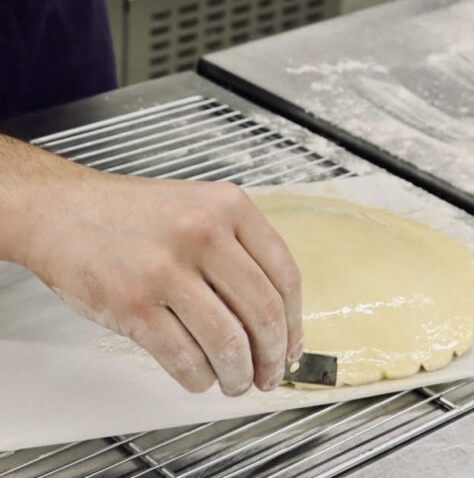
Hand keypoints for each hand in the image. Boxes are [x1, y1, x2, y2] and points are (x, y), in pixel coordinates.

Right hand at [20, 165, 302, 395]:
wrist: (65, 211)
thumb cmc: (132, 215)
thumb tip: (276, 317)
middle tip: (269, 374)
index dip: (295, 322)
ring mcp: (166, 269)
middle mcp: (203, 232)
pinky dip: (199, 379)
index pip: (284, 274)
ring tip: (235, 381)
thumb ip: (237, 248)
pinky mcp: (133, 304)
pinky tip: (199, 377)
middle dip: (273, 356)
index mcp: (229, 205)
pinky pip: (184, 359)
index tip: (293, 346)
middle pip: (263, 312)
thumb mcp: (198, 207)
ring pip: (228, 342)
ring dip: (238, 375)